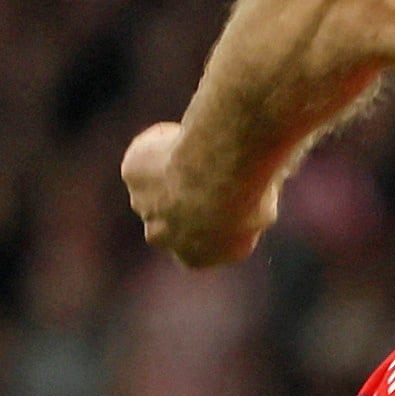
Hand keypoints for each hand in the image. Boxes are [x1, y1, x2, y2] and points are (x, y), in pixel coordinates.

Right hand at [122, 121, 274, 267]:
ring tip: (199, 150)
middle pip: (167, 218)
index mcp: (195, 257)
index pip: (196, 246)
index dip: (207, 222)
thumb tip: (256, 197)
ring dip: (169, 170)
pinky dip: (158, 145)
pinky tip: (182, 138)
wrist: (219, 171)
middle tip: (207, 170)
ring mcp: (142, 205)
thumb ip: (248, 214)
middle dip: (181, 198)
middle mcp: (162, 238)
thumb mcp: (263, 212)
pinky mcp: (131, 174)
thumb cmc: (247, 196)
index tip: (219, 199)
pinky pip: (145, 156)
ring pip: (154, 186)